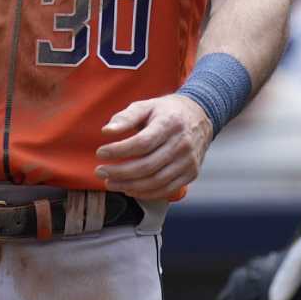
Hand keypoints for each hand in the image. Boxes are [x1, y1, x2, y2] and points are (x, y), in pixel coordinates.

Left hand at [95, 94, 214, 199]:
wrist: (200, 117)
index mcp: (170, 124)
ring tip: (110, 183)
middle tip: (100, 172)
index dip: (119, 150)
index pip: (142, 143)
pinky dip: (145, 193)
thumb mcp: (146, 106)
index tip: (101, 153)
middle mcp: (182, 144)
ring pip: (155, 181)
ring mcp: (188, 161)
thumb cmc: (166, 112)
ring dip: (129, 186)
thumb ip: (125, 117)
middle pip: (147, 166)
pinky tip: (128, 189)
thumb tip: (107, 131)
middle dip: (119, 172)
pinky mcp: (191, 173)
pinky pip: (166, 189)